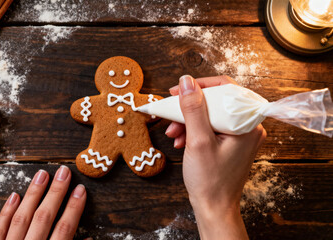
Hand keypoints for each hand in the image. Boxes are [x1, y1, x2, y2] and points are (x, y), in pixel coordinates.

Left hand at [0, 166, 85, 239]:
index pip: (65, 228)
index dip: (74, 208)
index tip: (80, 190)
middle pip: (44, 217)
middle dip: (55, 193)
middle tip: (63, 172)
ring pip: (21, 218)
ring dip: (33, 195)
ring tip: (41, 175)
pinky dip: (6, 212)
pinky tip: (14, 196)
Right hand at [165, 75, 265, 239]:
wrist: (214, 208)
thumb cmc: (211, 181)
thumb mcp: (198, 141)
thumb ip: (193, 109)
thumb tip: (186, 81)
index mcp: (248, 123)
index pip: (226, 89)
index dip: (199, 86)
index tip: (177, 90)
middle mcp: (248, 126)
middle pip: (216, 102)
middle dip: (189, 108)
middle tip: (171, 113)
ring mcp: (240, 135)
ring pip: (210, 114)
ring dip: (188, 120)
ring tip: (173, 133)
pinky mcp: (231, 142)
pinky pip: (211, 126)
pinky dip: (194, 130)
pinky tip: (181, 140)